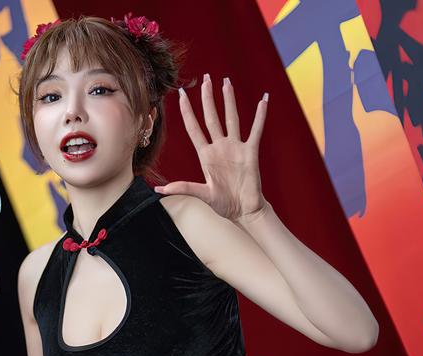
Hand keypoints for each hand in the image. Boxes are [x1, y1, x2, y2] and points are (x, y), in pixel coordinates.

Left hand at [154, 74, 268, 220]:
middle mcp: (220, 147)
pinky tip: (263, 101)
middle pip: (212, 117)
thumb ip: (183, 188)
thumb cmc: (223, 203)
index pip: (194, 128)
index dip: (187, 112)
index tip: (180, 95)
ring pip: (232, 118)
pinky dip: (260, 116)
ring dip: (229, 100)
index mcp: (206, 155)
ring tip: (226, 82)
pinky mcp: (250, 152)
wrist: (244, 210)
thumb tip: (159, 190)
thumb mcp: (202, 194)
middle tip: (205, 79)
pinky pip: (255, 131)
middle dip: (208, 98)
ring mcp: (235, 148)